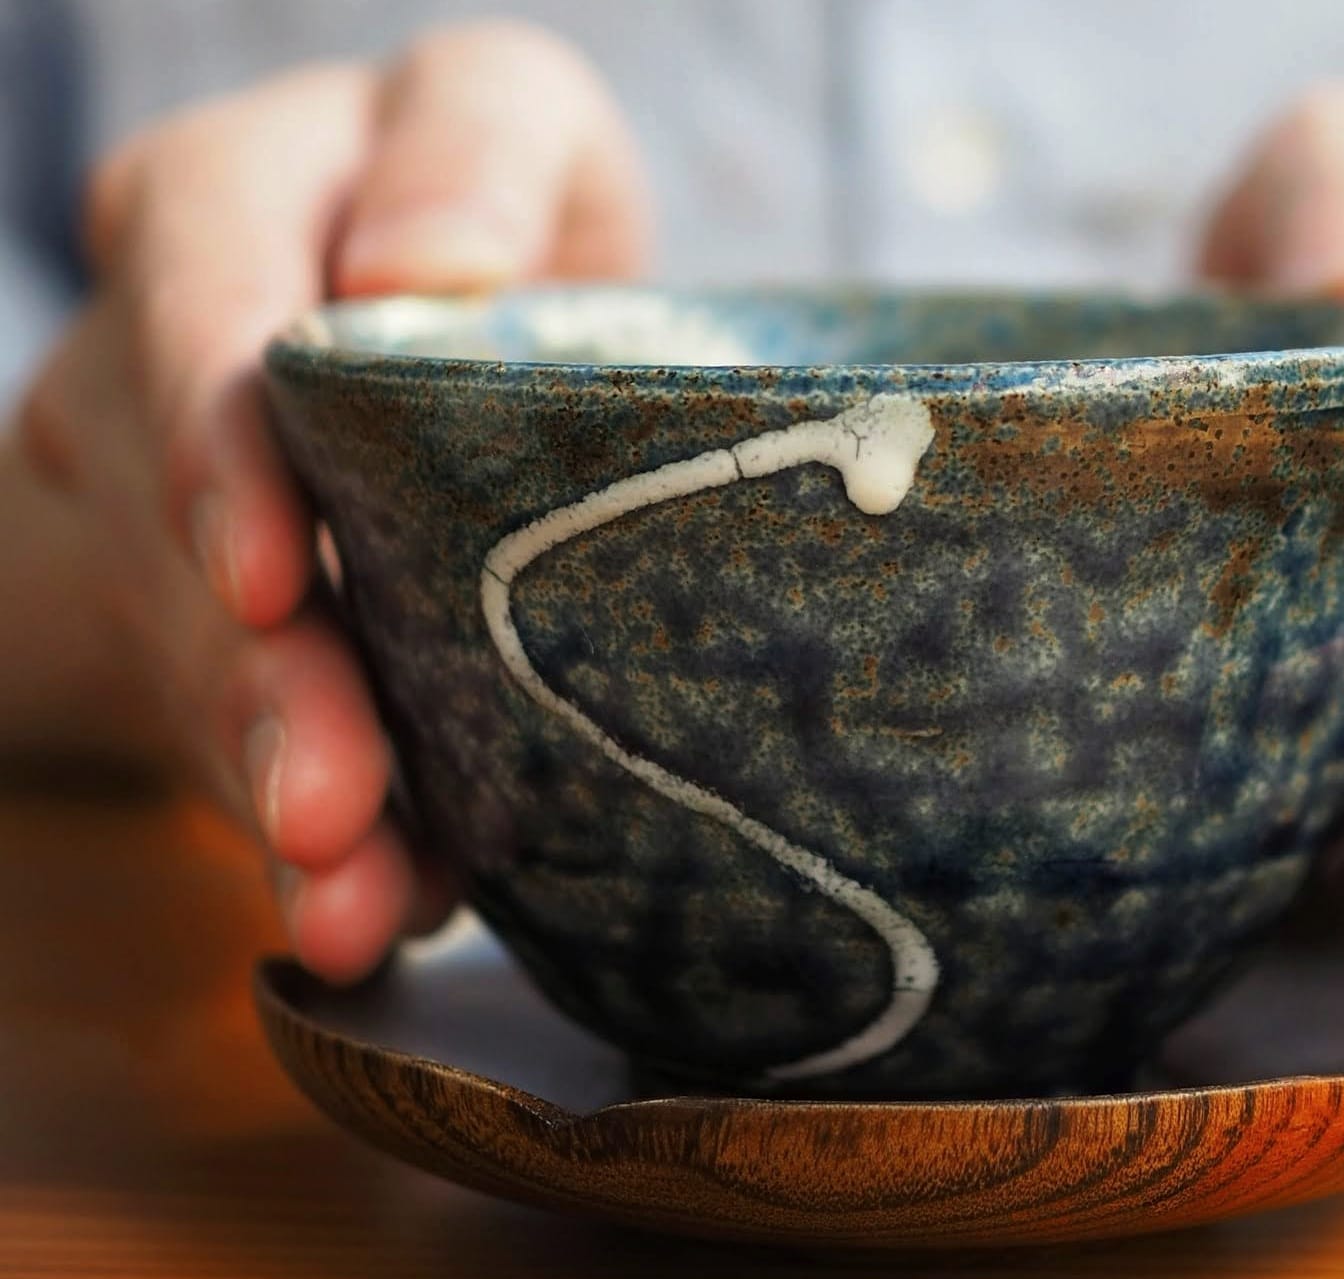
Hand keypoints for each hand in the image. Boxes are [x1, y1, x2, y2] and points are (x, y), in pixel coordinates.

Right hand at [17, 21, 647, 982]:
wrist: (439, 332)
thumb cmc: (506, 212)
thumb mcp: (516, 130)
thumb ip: (478, 155)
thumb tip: (430, 266)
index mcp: (230, 196)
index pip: (198, 294)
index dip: (222, 443)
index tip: (276, 575)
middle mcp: (156, 356)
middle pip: (184, 522)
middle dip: (264, 676)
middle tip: (329, 799)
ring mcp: (164, 499)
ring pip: (205, 655)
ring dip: (280, 782)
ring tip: (352, 893)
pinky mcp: (211, 617)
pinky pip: (248, 725)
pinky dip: (319, 828)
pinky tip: (369, 909)